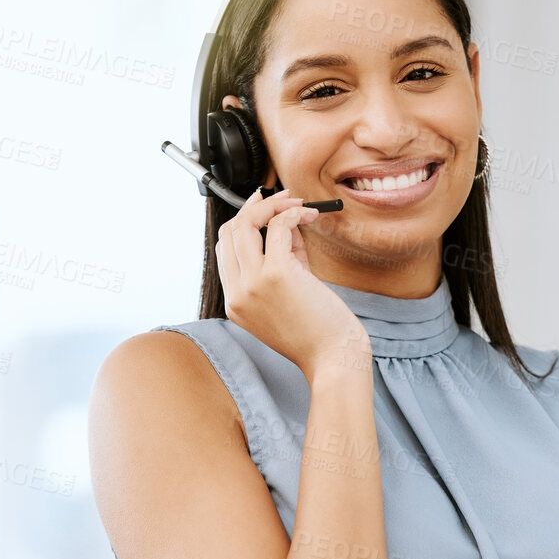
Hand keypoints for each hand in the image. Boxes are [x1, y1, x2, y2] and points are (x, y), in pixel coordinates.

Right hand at [215, 187, 370, 379]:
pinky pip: (276, 227)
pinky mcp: (275, 275)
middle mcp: (238, 294)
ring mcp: (252, 284)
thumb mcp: (292, 294)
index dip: (243, 224)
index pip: (224, 251)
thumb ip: (285, 259)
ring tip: (299, 203)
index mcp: (237, 303)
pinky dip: (292, 213)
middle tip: (282, 199)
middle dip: (254, 208)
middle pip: (229, 233)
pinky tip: (309, 214)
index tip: (262, 209)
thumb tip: (286, 223)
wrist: (334, 359)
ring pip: (245, 224)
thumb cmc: (320, 333)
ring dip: (273, 205)